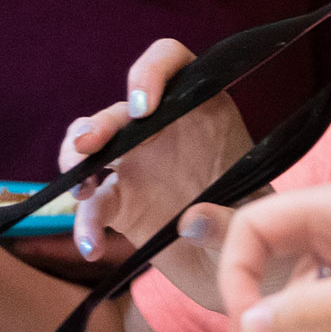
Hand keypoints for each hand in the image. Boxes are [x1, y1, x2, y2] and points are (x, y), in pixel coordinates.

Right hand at [60, 39, 253, 261]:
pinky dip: (85, 224)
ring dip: (75, 159)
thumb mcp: (255, 221)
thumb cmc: (254, 226)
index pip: (171, 64)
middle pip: (121, 111)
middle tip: (90, 145)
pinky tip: (93, 247)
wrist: (240, 267)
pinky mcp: (121, 203)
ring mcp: (137, 165)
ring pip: (92, 147)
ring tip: (81, 191)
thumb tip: (189, 221)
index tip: (143, 107)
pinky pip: (93, 205)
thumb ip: (230, 221)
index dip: (152, 72)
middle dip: (99, 123)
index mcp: (202, 111)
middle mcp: (163, 131)